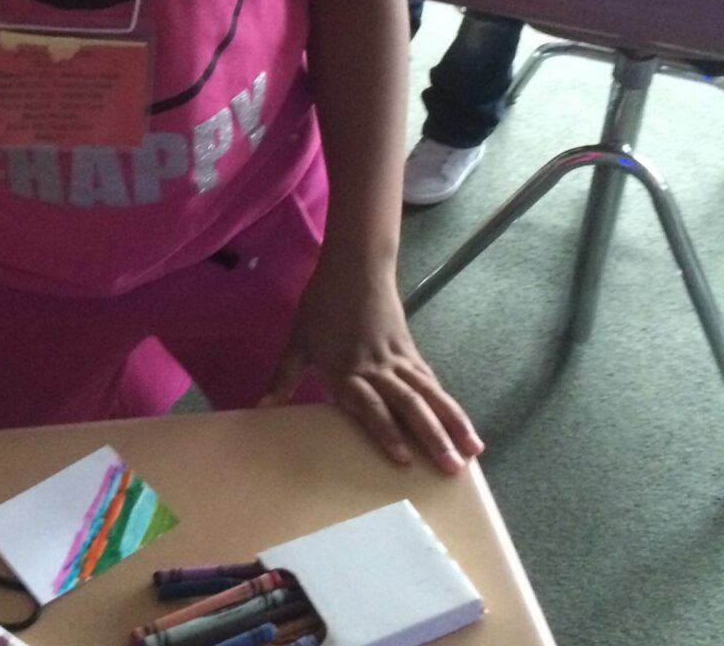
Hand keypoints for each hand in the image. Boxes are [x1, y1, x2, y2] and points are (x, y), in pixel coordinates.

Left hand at [261, 266, 483, 473]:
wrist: (354, 269)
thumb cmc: (321, 306)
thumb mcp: (297, 341)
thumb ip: (283, 376)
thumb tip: (262, 407)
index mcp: (346, 370)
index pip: (369, 406)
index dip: (385, 431)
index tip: (402, 459)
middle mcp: (377, 368)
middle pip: (408, 403)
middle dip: (432, 436)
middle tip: (451, 466)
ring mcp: (398, 359)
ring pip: (429, 394)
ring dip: (451, 421)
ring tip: (473, 449)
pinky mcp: (410, 350)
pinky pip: (430, 380)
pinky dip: (447, 402)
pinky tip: (462, 423)